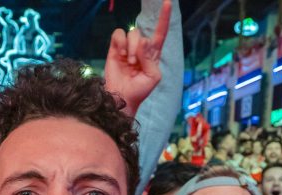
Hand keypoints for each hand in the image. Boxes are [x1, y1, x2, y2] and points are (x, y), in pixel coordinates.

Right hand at [104, 0, 170, 116]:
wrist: (122, 98)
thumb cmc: (140, 91)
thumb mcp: (153, 76)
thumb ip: (151, 59)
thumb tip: (143, 42)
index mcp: (153, 54)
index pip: (160, 33)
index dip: (164, 18)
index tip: (167, 3)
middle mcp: (140, 49)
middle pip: (142, 34)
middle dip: (138, 48)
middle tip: (134, 63)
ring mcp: (127, 48)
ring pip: (131, 33)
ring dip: (130, 47)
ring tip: (128, 61)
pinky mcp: (114, 49)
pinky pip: (118, 34)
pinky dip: (120, 42)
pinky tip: (120, 53)